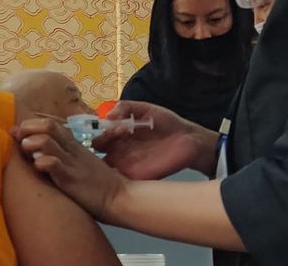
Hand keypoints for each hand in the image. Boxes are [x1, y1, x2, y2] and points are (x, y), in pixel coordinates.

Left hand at [11, 117, 124, 221]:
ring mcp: (71, 163)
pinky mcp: (71, 179)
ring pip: (48, 141)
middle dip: (28, 127)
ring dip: (32, 142)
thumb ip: (66, 156)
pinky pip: (55, 165)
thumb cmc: (100, 184)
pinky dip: (43, 162)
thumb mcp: (82, 164)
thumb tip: (42, 154)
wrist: (120, 198)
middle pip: (48, 126)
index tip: (17, 131)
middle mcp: (71, 150)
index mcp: (74, 145)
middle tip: (16, 136)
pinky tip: (38, 165)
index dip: (31, 124)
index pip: (51, 124)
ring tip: (25, 148)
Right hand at [93, 101, 217, 179]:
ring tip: (122, 139)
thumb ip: (124, 107)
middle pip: (98, 155)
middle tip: (116, 133)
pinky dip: (113, 174)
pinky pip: (120, 182)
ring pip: (105, 168)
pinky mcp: (138, 177)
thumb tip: (107, 115)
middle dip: (100, 143)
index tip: (108, 125)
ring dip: (106, 156)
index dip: (98, 133)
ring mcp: (127, 166)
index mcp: (119, 138)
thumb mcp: (144, 108)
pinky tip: (119, 161)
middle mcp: (120, 153)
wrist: (189, 139)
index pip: (99, 139)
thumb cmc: (166, 123)